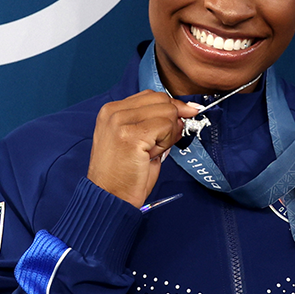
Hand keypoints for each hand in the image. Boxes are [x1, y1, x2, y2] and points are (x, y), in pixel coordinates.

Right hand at [88, 91, 199, 207]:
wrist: (110, 198)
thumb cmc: (124, 174)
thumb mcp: (137, 140)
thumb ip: (154, 122)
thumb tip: (184, 112)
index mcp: (111, 110)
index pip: (152, 95)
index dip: (170, 108)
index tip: (181, 120)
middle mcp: (113, 112)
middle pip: (162, 99)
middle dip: (171, 121)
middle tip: (160, 144)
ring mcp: (120, 122)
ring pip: (167, 111)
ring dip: (168, 134)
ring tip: (152, 151)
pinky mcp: (131, 136)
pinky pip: (166, 126)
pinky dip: (166, 141)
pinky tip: (152, 154)